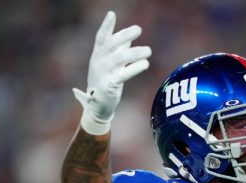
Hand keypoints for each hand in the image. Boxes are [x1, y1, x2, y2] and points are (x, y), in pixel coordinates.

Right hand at [73, 11, 151, 134]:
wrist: (97, 106)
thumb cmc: (105, 82)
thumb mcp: (110, 65)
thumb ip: (118, 52)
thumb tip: (128, 39)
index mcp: (97, 55)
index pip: (101, 38)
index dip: (106, 26)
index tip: (112, 14)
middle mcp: (98, 62)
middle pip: (111, 45)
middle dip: (124, 35)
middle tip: (138, 29)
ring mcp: (102, 74)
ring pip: (118, 59)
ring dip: (135, 53)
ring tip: (149, 50)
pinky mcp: (109, 85)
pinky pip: (123, 74)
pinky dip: (135, 68)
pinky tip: (145, 64)